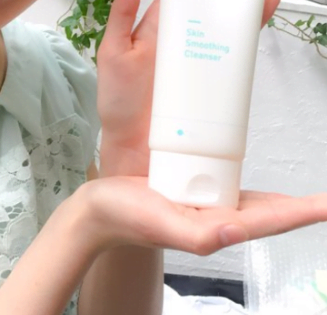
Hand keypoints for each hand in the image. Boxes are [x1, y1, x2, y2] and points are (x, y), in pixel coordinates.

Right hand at [77, 175, 326, 254]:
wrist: (97, 209)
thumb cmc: (125, 217)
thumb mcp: (161, 224)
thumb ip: (199, 235)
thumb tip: (237, 232)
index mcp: (216, 227)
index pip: (270, 220)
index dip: (304, 212)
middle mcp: (215, 217)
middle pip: (268, 211)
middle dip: (300, 205)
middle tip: (325, 197)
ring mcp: (203, 204)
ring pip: (248, 197)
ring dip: (279, 195)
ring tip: (304, 189)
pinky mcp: (188, 190)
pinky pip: (221, 181)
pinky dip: (240, 175)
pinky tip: (244, 165)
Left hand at [96, 0, 280, 176]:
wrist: (134, 147)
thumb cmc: (117, 100)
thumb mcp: (112, 52)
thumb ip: (121, 16)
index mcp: (154, 33)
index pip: (176, 0)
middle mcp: (177, 46)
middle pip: (204, 15)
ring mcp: (194, 65)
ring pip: (220, 35)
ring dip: (241, 17)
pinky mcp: (207, 86)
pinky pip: (228, 64)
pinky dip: (244, 48)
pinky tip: (258, 31)